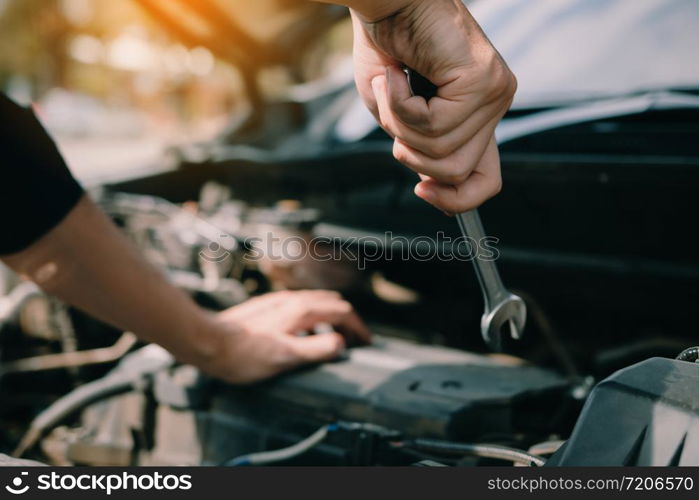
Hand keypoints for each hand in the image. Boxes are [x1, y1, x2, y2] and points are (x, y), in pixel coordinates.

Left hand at [203, 290, 369, 383]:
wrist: (208, 342)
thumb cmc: (243, 354)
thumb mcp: (285, 357)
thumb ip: (316, 349)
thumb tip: (340, 343)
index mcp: (300, 310)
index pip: (342, 311)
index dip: (358, 327)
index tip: (365, 341)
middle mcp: (292, 300)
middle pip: (332, 302)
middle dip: (348, 319)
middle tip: (355, 340)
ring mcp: (279, 301)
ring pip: (316, 301)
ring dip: (332, 316)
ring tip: (335, 336)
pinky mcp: (268, 307)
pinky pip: (302, 306)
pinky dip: (316, 316)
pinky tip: (306, 333)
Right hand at [351, 0, 515, 212]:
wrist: (386, 1)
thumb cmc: (387, 47)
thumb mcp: (399, 115)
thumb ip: (420, 149)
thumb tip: (434, 185)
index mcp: (477, 115)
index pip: (486, 179)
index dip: (454, 199)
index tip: (422, 191)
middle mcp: (494, 105)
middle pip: (457, 171)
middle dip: (411, 153)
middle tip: (394, 111)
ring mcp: (494, 93)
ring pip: (442, 152)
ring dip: (400, 123)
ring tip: (391, 85)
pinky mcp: (482, 80)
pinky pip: (434, 125)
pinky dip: (400, 105)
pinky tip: (395, 76)